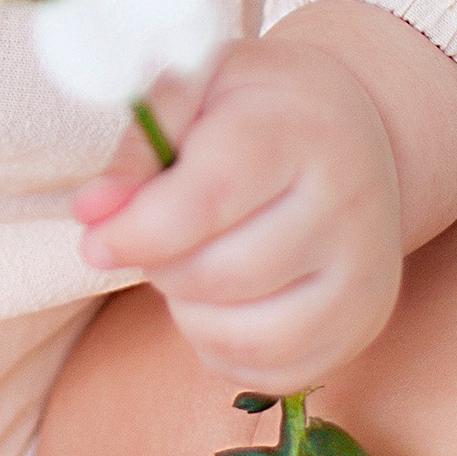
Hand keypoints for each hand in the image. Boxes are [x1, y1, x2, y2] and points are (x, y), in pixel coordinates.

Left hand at [70, 32, 406, 394]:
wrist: (355, 132)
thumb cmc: (258, 106)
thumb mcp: (197, 84)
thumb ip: (141, 143)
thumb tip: (90, 212)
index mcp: (297, 129)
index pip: (208, 199)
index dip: (137, 231)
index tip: (94, 241)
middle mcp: (347, 202)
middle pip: (221, 274)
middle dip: (162, 267)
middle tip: (155, 237)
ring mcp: (365, 270)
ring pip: (247, 335)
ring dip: (189, 312)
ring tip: (187, 266)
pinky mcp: (366, 322)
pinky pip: (273, 371)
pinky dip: (223, 348)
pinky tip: (218, 302)